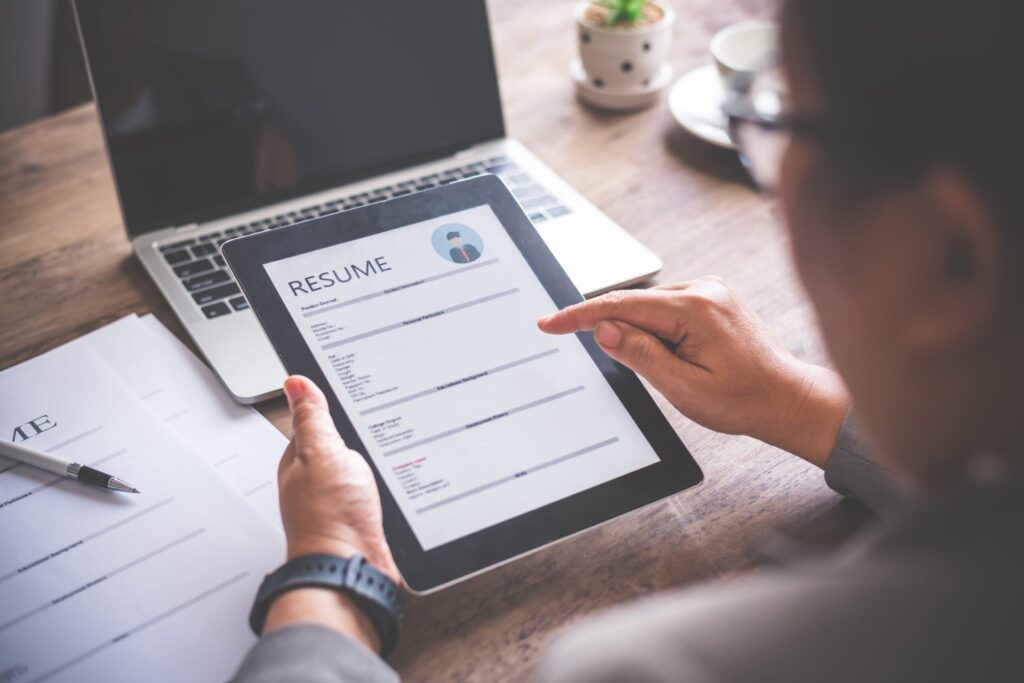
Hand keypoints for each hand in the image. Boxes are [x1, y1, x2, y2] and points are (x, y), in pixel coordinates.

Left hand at [263, 375, 399, 649]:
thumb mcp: (322, 452)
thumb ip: (312, 418)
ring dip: (376, 465)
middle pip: (342, 446)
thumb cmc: (329, 518)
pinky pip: (376, 494)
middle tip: (379, 426)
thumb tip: (295, 382)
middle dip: (361, 437)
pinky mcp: (360, 521)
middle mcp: (317, 482)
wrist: (351, 570)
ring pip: (361, 471)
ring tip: (391, 454)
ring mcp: (339, 503)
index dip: (334, 408)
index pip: (316, 422)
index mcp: (300, 461)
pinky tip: (396, 485)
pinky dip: (386, 488)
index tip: (355, 395)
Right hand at [538, 277, 849, 466]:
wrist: (787, 399)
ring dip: (644, 336)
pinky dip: (658, 331)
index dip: (580, 315)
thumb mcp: (684, 388)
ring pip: (650, 308)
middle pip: (635, 305)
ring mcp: (710, 290)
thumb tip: (605, 329)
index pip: (622, 305)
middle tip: (653, 373)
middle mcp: (704, 289)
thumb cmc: (744, 400)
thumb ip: (641, 355)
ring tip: (682, 372)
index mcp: (696, 308)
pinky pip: (667, 309)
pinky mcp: (712, 298)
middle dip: (621, 335)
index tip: (550, 322)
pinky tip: (680, 359)